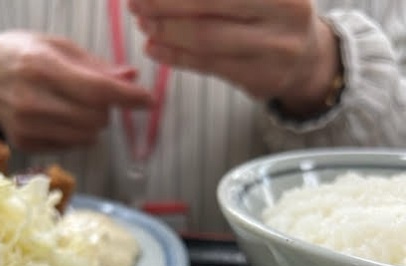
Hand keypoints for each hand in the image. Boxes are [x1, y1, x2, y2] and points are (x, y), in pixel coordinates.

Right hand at [0, 30, 153, 151]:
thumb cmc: (20, 56)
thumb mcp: (54, 46)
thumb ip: (94, 65)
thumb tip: (131, 77)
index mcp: (42, 66)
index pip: (97, 90)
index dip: (127, 97)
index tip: (149, 100)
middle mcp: (33, 99)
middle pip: (96, 117)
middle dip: (107, 108)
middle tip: (95, 95)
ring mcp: (28, 126)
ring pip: (88, 135)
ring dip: (94, 122)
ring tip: (77, 105)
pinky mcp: (26, 144)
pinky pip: (72, 145)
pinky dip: (77, 134)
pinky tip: (61, 117)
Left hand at [129, 0, 341, 117]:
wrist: (309, 59)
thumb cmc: (274, 12)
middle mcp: (284, 12)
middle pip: (208, 5)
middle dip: (164, 2)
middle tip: (135, 1)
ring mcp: (273, 49)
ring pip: (206, 39)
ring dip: (167, 30)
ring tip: (142, 22)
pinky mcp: (259, 79)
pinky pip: (208, 65)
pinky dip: (176, 56)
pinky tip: (154, 47)